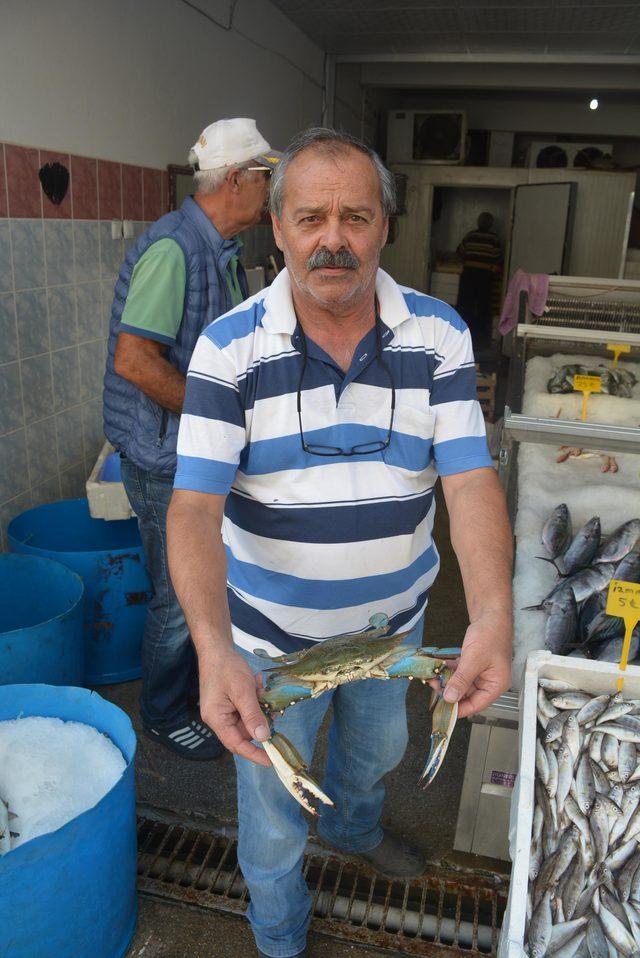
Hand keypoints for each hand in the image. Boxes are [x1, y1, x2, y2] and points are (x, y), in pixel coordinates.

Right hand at [198, 646, 271, 766]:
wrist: (217, 648)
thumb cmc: (226, 669)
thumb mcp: (243, 692)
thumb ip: (253, 716)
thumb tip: (263, 738)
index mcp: (217, 719)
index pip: (236, 745)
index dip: (254, 754)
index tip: (271, 760)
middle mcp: (219, 718)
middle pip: (244, 731)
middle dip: (261, 721)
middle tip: (273, 709)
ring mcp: (224, 710)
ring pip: (249, 718)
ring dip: (259, 706)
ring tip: (261, 689)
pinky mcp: (230, 702)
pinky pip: (247, 708)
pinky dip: (255, 699)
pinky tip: (257, 684)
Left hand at [442, 613, 511, 718]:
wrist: (491, 615)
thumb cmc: (489, 636)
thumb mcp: (473, 660)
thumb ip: (462, 680)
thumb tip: (450, 698)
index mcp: (496, 685)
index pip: (477, 705)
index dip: (459, 709)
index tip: (443, 710)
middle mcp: (489, 681)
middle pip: (468, 695)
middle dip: (450, 692)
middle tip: (434, 687)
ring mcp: (481, 673)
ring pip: (461, 684)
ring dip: (447, 681)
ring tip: (433, 677)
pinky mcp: (473, 664)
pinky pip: (460, 673)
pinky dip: (450, 671)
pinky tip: (439, 668)